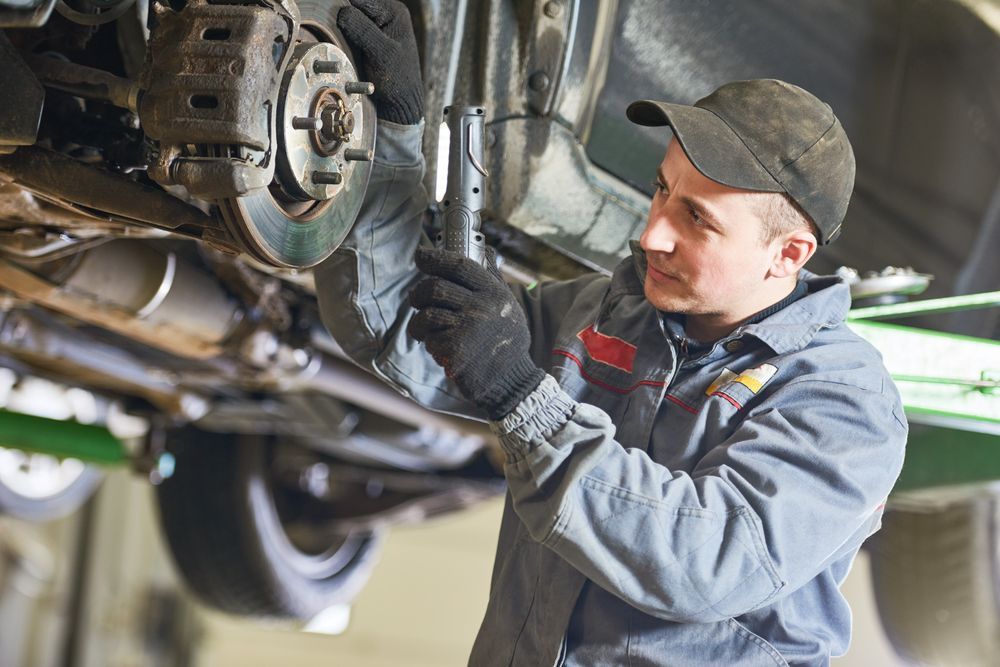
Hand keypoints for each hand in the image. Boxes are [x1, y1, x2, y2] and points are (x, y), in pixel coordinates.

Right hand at [337, 0, 422, 124]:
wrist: (400, 103)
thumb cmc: (398, 81)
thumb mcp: (381, 53)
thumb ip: (363, 29)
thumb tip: (342, 12)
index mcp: (393, 11)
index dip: (344, 9)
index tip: (334, 23)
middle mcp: (385, 13)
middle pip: (353, 6)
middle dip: (343, 19)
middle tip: (341, 38)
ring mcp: (375, 25)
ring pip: (349, 17)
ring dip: (341, 28)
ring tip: (345, 45)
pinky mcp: (367, 37)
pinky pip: (349, 30)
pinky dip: (343, 37)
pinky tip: (345, 48)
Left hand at [408, 247, 544, 419]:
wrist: (511, 380)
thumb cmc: (505, 341)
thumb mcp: (508, 305)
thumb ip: (492, 279)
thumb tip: (484, 251)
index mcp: (493, 292)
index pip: (459, 265)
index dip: (435, 258)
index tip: (421, 255)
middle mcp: (481, 307)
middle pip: (434, 288)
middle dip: (418, 294)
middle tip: (417, 300)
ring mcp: (467, 329)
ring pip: (426, 315)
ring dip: (420, 323)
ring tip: (427, 330)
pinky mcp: (455, 351)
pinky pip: (429, 340)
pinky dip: (430, 345)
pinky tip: (442, 349)